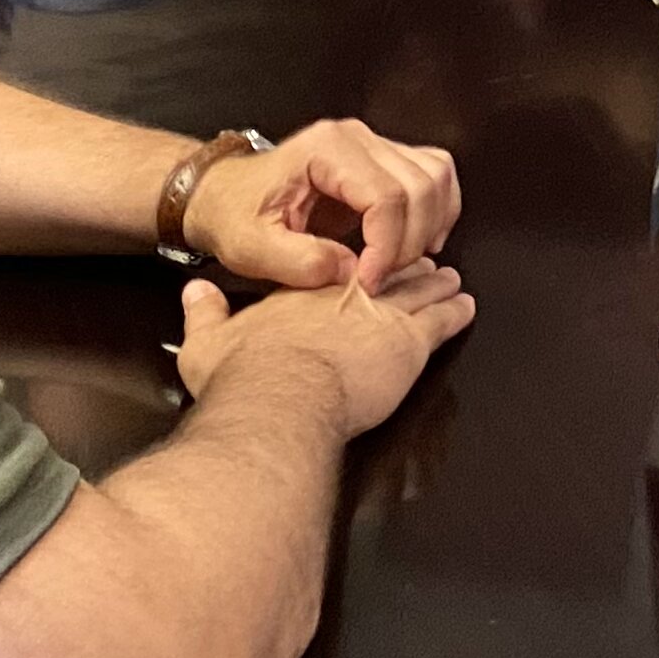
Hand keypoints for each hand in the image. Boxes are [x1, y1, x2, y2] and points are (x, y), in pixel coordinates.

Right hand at [168, 259, 475, 440]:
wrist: (281, 397)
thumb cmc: (246, 376)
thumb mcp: (207, 343)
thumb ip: (203, 314)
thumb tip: (193, 294)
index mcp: (303, 291)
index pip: (334, 270)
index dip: (353, 265)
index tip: (361, 261)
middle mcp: (347, 294)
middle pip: (383, 273)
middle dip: (403, 266)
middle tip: (421, 260)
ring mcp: (382, 315)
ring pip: (419, 291)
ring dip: (436, 284)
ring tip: (449, 277)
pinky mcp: (409, 342)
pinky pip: (442, 320)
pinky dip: (456, 311)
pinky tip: (465, 307)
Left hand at [180, 116, 460, 291]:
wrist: (225, 194)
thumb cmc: (235, 214)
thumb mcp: (251, 248)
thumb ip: (300, 262)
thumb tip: (351, 272)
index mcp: (324, 150)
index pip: (385, 196)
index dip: (386, 247)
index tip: (367, 282)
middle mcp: (356, 139)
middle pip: (419, 185)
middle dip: (410, 242)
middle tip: (380, 278)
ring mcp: (374, 145)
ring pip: (434, 176)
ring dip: (431, 225)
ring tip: (401, 262)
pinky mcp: (384, 160)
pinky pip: (433, 175)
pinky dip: (438, 210)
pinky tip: (421, 241)